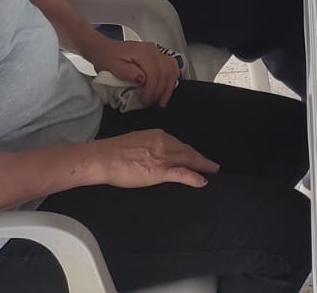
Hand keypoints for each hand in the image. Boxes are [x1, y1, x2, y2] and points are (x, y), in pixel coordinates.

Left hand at [87, 37, 179, 108]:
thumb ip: (126, 72)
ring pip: (172, 69)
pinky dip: (172, 78)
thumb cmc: (107, 58)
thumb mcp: (111, 66)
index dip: (151, 90)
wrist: (105, 49)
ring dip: (169, 87)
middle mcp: (152, 50)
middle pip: (165, 72)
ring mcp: (157, 52)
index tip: (145, 102)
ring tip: (162, 100)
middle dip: (160, 91)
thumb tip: (142, 79)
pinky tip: (168, 88)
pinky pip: (172, 66)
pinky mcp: (158, 55)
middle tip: (152, 104)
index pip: (154, 73)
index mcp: (142, 52)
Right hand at [87, 129, 217, 189]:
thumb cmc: (113, 152)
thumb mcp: (136, 142)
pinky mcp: (160, 171)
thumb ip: (148, 146)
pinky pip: (182, 174)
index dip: (189, 150)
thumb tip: (152, 153)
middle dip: (200, 157)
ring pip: (188, 160)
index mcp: (157, 135)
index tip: (196, 154)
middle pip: (187, 151)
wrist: (104, 157)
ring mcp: (163, 157)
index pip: (178, 144)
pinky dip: (194, 177)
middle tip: (211, 164)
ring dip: (202, 165)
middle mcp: (164, 143)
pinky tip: (202, 181)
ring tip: (212, 170)